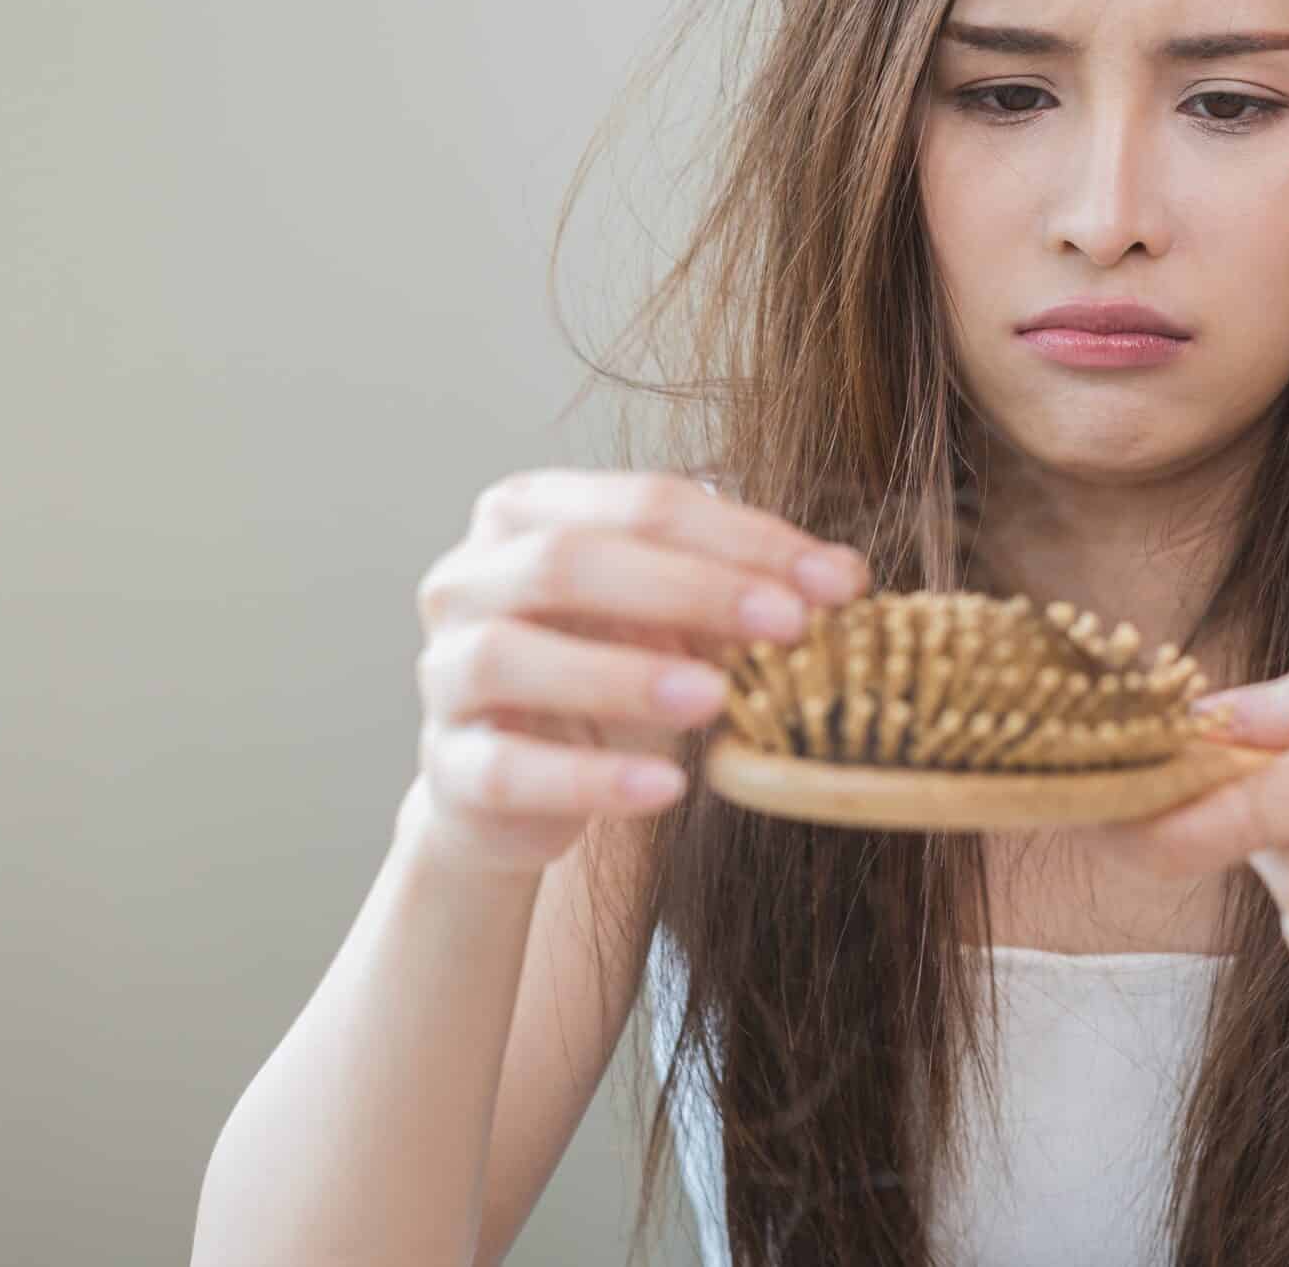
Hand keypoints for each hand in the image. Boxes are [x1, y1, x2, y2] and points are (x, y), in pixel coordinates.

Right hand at [406, 467, 868, 874]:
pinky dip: (589, 777)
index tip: (836, 581)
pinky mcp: (446, 766)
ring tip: (716, 699)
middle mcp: (467, 579)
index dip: (743, 537)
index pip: (641, 502)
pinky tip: (666, 786)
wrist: (517, 786)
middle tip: (787, 625)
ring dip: (623, 674)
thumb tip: (846, 577)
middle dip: (689, 589)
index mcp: (528, 513)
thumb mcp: (676, 621)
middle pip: (567, 562)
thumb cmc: (605, 670)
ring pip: (511, 656)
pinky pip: (506, 767)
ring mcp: (442, 671)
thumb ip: (744, 589)